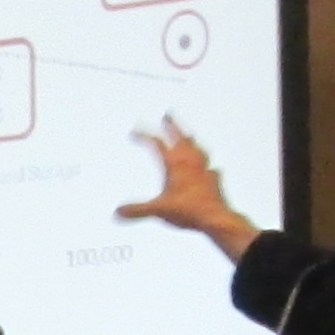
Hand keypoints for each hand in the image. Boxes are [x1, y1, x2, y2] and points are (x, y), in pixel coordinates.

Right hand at [115, 115, 259, 260]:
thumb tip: (118, 212)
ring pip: (197, 148)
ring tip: (189, 136)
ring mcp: (204, 169)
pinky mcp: (214, 180)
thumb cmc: (189, 211)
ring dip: (190, 140)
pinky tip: (210, 168)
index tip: (134, 132)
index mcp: (174, 164)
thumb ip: (137, 210)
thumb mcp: (158, 210)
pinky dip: (207, 166)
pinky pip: (211, 168)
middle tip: (168, 115)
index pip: (156, 143)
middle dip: (172, 125)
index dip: (144, 136)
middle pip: (180, 137)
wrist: (216, 219)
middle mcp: (190, 162)